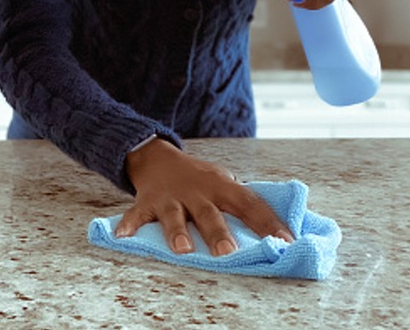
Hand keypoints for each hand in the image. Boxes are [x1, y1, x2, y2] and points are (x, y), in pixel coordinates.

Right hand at [115, 138, 293, 255]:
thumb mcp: (222, 180)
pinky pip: (136, 214)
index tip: (286, 242)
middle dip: (218, 233)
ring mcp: (170, 198)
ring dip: (178, 232)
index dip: (269, 222)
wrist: (156, 156)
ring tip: (182, 249)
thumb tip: (277, 228)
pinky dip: (128, 224)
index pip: (249, 203)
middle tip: (229, 253)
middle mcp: (196, 192)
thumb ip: (241, 201)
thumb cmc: (197, 178)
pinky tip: (122, 235)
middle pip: (209, 213)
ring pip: (175, 216)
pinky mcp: (146, 202)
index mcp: (221, 186)